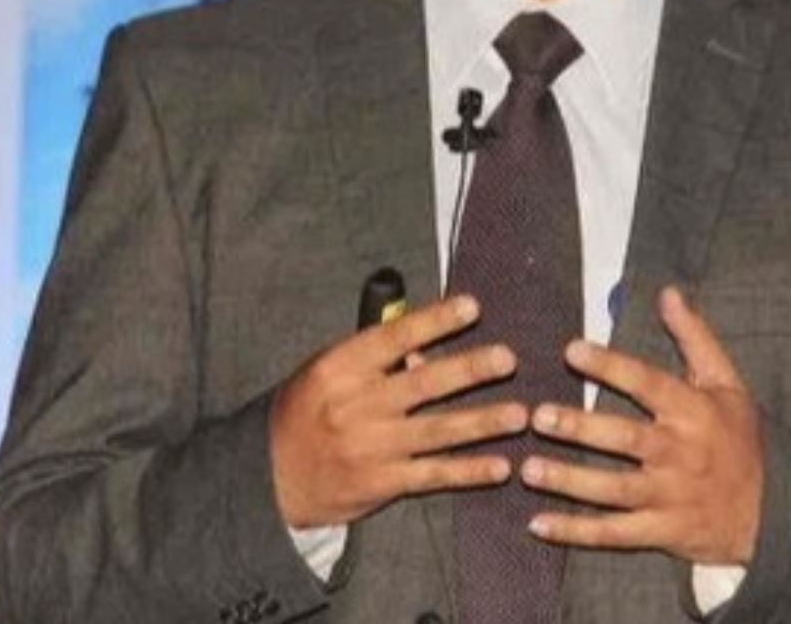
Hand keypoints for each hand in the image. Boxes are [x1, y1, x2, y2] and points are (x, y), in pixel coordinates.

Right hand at [269, 294, 528, 527]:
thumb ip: (374, 355)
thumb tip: (425, 342)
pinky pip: (434, 475)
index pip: (395, 337)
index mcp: (342, 367)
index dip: (435, 321)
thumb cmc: (307, 408)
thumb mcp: (328, 369)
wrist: (270, 475)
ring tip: (520, 414)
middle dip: (469, 370)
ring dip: (483, 423)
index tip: (473, 306)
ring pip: (437, 432)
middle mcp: (358, 405)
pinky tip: (500, 466)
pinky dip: (469, 471)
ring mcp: (373, 448)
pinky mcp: (383, 484)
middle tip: (507, 358)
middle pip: (423, 384)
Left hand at [521, 286, 762, 563]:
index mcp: (693, 411)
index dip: (611, 366)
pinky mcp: (662, 532)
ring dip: (570, 481)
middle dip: (581, 428)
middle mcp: (680, 454)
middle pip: (626, 439)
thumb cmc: (739, 439)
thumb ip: (695, 337)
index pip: (648, 384)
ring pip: (615, 490)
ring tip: (529, 468)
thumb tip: (668, 292)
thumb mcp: (727, 383)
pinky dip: (576, 532)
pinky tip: (538, 523)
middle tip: (539, 415)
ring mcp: (670, 497)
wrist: (774, 513)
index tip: (571, 349)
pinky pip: (615, 534)